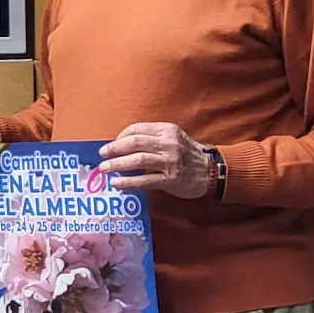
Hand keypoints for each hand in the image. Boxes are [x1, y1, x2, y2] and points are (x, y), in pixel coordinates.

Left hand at [96, 122, 211, 197]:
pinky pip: (145, 180)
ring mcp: (170, 162)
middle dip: (114, 148)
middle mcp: (168, 144)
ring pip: (138, 160)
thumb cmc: (186, 155)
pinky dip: (128, 182)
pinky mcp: (171, 179)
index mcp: (167, 130)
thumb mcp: (173, 139)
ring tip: (104, 168)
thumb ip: (152, 139)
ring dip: (117, 164)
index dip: (121, 136)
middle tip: (102, 154)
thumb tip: (121, 145)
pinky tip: (117, 183)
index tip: (112, 144)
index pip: (137, 129)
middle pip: (135, 143)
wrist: (211, 172)